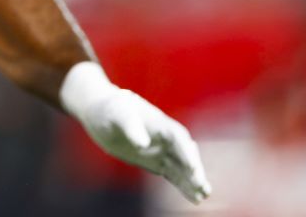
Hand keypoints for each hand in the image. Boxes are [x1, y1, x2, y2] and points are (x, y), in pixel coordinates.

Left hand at [63, 63, 211, 203]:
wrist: (102, 112)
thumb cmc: (112, 108)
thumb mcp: (119, 113)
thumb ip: (131, 127)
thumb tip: (142, 144)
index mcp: (160, 123)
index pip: (178, 139)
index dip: (187, 154)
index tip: (193, 169)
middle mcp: (165, 137)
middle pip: (185, 154)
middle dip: (195, 170)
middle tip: (203, 187)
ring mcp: (161, 150)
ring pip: (181, 167)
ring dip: (193, 180)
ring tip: (204, 196)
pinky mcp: (154, 161)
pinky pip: (172, 174)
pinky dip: (183, 185)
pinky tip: (194, 198)